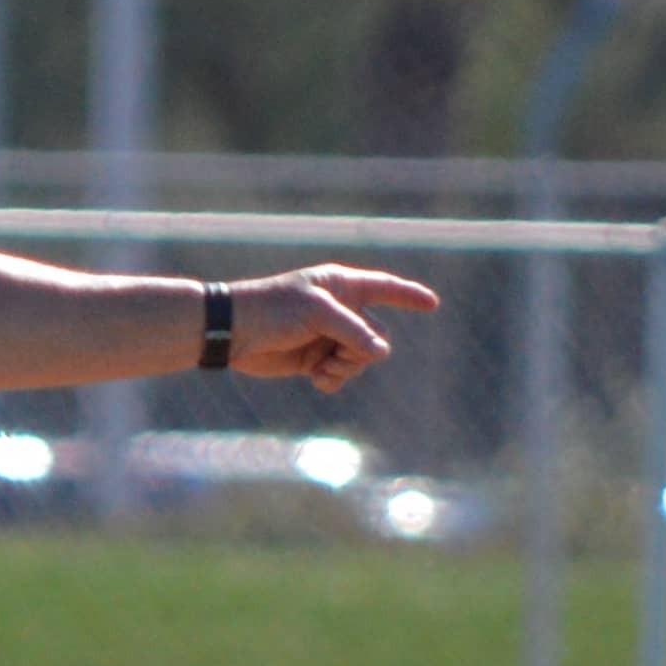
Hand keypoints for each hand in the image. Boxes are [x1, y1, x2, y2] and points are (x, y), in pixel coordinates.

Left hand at [227, 266, 439, 393]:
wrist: (233, 332)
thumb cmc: (272, 310)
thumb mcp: (316, 314)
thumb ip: (353, 331)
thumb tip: (381, 352)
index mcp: (341, 286)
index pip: (384, 288)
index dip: (409, 296)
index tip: (432, 303)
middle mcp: (339, 309)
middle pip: (376, 335)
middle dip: (361, 350)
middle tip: (335, 353)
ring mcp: (328, 335)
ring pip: (361, 358)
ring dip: (346, 368)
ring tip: (321, 368)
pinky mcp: (315, 358)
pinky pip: (342, 374)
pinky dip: (334, 379)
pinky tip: (316, 379)